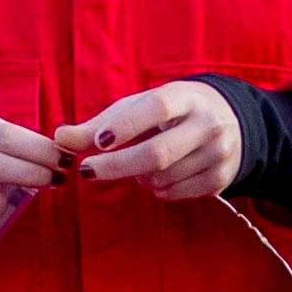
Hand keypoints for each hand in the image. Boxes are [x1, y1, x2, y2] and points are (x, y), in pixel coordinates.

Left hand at [60, 81, 241, 202]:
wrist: (231, 122)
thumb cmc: (170, 113)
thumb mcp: (139, 108)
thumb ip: (99, 125)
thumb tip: (60, 139)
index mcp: (186, 98)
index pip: (156, 108)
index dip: (126, 126)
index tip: (98, 143)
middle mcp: (208, 124)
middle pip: (156, 154)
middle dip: (117, 166)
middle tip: (88, 171)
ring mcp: (218, 153)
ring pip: (162, 178)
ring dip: (138, 177)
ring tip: (137, 165)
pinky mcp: (220, 178)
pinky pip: (175, 194)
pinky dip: (157, 190)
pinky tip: (158, 175)